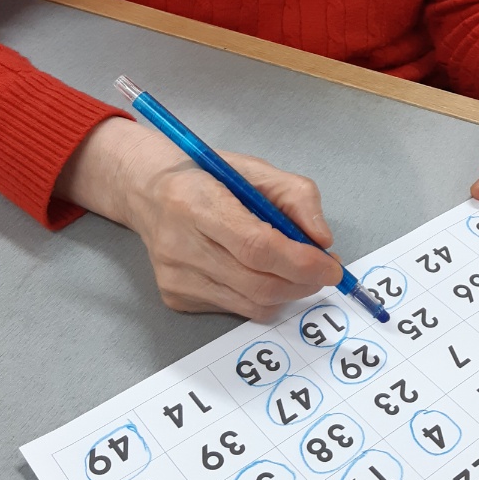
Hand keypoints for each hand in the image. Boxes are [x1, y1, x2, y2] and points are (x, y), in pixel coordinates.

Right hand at [56, 118, 342, 319]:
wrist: (147, 193)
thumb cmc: (207, 177)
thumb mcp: (256, 170)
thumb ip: (297, 197)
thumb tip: (322, 241)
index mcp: (196, 203)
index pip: (256, 246)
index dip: (300, 262)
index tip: (331, 265)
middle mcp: (179, 245)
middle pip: (258, 283)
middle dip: (303, 282)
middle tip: (324, 270)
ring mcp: (175, 278)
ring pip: (252, 304)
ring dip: (288, 292)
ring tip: (295, 269)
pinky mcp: (175, 298)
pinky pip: (237, 309)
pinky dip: (261, 296)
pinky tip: (255, 271)